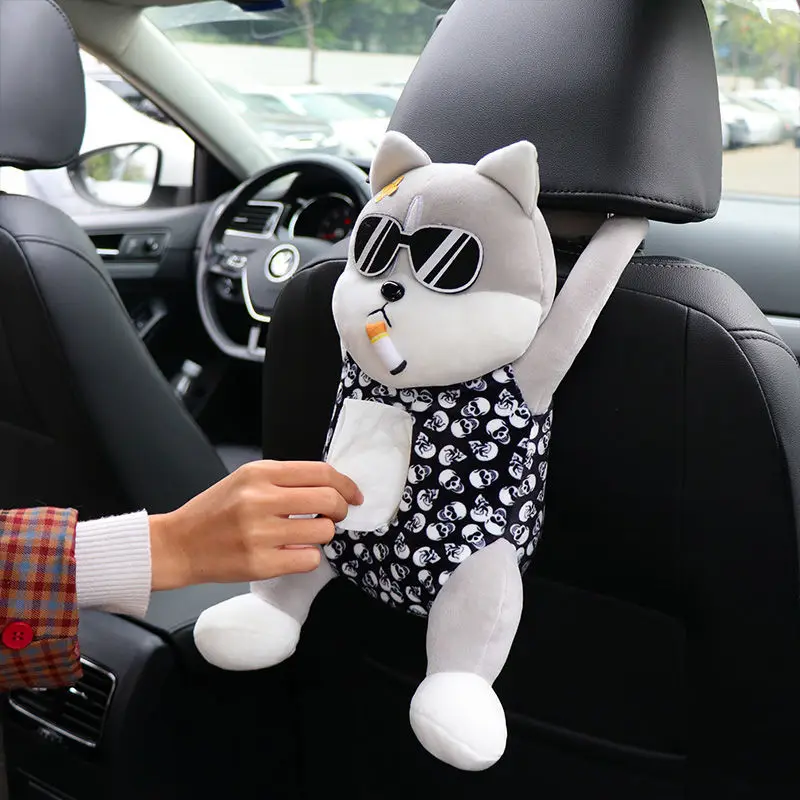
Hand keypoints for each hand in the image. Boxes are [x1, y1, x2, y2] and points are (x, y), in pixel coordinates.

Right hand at [147, 461, 362, 590]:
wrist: (178, 544)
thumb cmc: (215, 511)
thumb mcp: (246, 480)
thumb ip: (285, 480)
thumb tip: (332, 486)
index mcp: (259, 474)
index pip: (321, 472)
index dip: (346, 484)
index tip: (354, 494)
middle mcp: (260, 500)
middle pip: (329, 500)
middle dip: (341, 509)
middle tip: (335, 515)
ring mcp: (260, 533)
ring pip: (323, 531)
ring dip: (323, 533)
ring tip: (305, 534)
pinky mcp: (260, 564)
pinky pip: (309, 558)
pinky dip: (308, 556)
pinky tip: (292, 551)